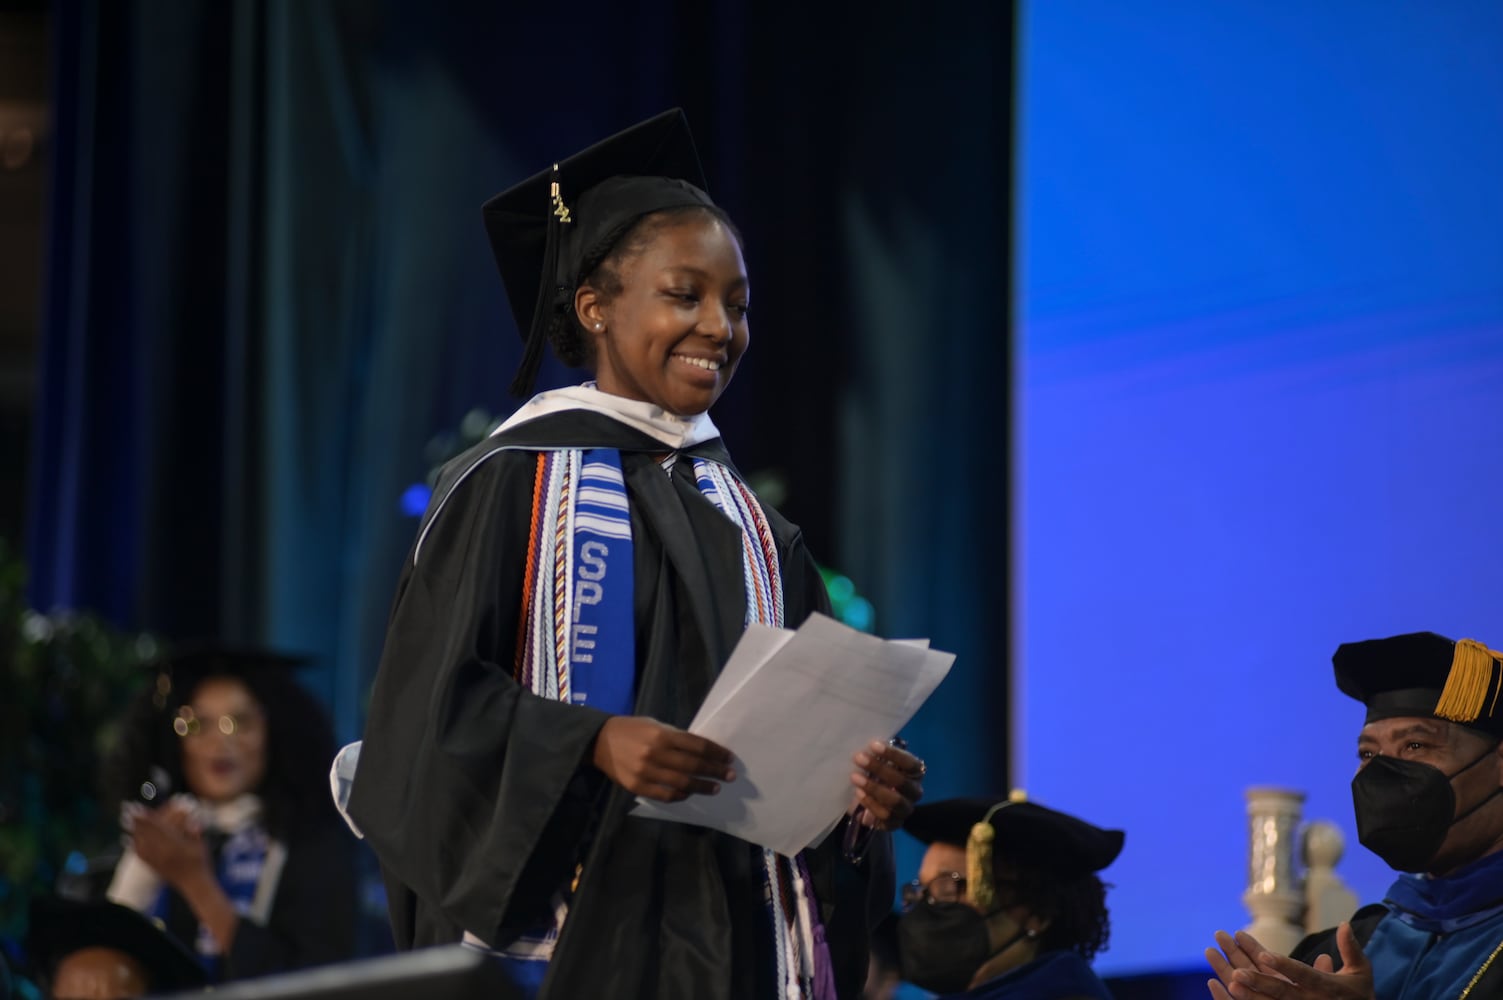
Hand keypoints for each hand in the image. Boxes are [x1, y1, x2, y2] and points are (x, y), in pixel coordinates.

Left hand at [127, 803, 214, 892]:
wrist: (193, 883)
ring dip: (133, 830)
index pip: (159, 828)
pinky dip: (133, 844)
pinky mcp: (153, 866)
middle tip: (127, 808)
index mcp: (176, 845)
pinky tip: (128, 838)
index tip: (139, 808)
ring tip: (126, 820)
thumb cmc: (200, 862)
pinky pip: (140, 854)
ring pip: (141, 842)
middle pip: (147, 833)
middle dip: (137, 820)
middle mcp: (163, 852)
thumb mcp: (201, 844)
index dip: (148, 817)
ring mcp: (157, 860)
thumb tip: (192, 819)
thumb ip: (195, 832)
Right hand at [592, 716, 735, 801]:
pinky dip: (680, 796)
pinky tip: (689, 793)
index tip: (729, 758)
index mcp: (662, 734)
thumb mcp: (655, 725)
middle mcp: (655, 753)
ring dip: (702, 787)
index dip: (716, 753)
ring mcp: (646, 772)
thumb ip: (676, 738)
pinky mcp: (637, 786)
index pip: (697, 745)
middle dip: (715, 771)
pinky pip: (664, 795)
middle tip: (730, 776)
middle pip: (693, 766)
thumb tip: (702, 751)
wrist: (598, 741)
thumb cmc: (632, 729)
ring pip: (681, 783)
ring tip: (715, 788)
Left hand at [849, 740, 924, 830]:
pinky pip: (885, 816)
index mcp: (916, 773)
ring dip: (873, 787)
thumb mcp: (880, 762)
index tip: (873, 745)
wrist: (873, 803)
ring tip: (854, 777)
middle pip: (902, 781)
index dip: (893, 754)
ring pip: (895, 801)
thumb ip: (878, 755)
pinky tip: (858, 793)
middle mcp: (915, 791)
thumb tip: (867, 745)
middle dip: (879, 768)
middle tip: (858, 758)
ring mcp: (906, 809)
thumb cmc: (878, 775)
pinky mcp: (895, 823)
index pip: (910, 763)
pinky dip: (871, 804)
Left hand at [1206, 926, 1373, 998]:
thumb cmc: (1359, 994)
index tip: (1264, 954)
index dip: (1284, 965)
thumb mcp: (1360, 972)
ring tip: (1231, 982)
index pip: (1302, 974)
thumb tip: (1345, 924)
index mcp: (1327, 987)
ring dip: (1251, 995)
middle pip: (1282, 992)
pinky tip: (1233, 993)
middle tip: (1237, 973)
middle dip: (1259, 982)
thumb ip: (1351, 949)